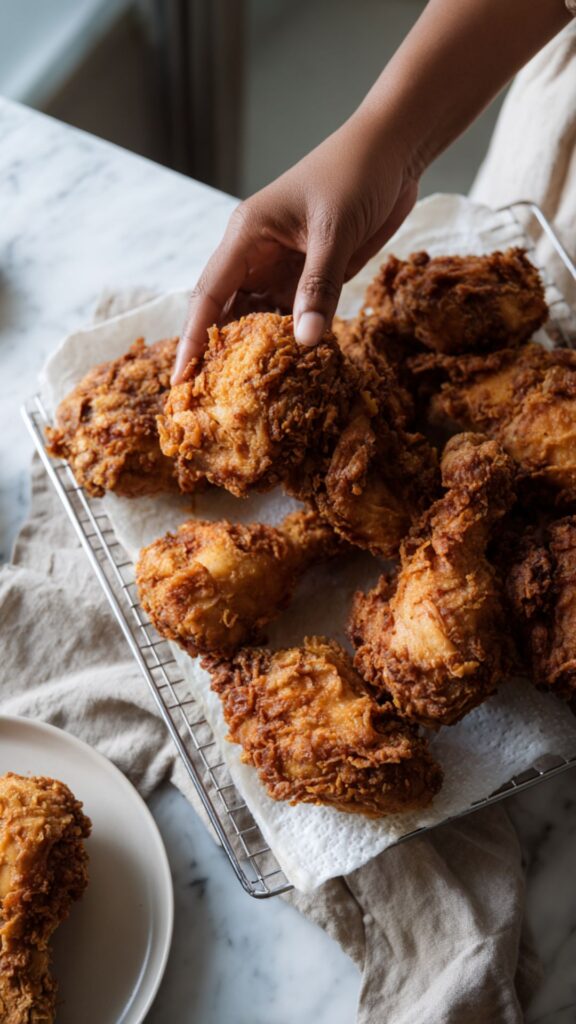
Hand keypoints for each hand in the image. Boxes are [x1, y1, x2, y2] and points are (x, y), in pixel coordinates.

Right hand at [172, 112, 417, 381]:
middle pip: (225, 312)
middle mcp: (256, 255)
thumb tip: (304, 342)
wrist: (394, 149)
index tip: (181, 379)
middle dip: (217, 353)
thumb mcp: (335, 231)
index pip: (208, 296)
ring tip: (246, 396)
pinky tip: (288, 370)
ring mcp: (282, 267)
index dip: (193, 340)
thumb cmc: (356, 173)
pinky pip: (291, 315)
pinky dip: (288, 340)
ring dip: (254, 351)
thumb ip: (320, 286)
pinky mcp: (309, 276)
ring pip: (257, 318)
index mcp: (246, 235)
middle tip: (210, 401)